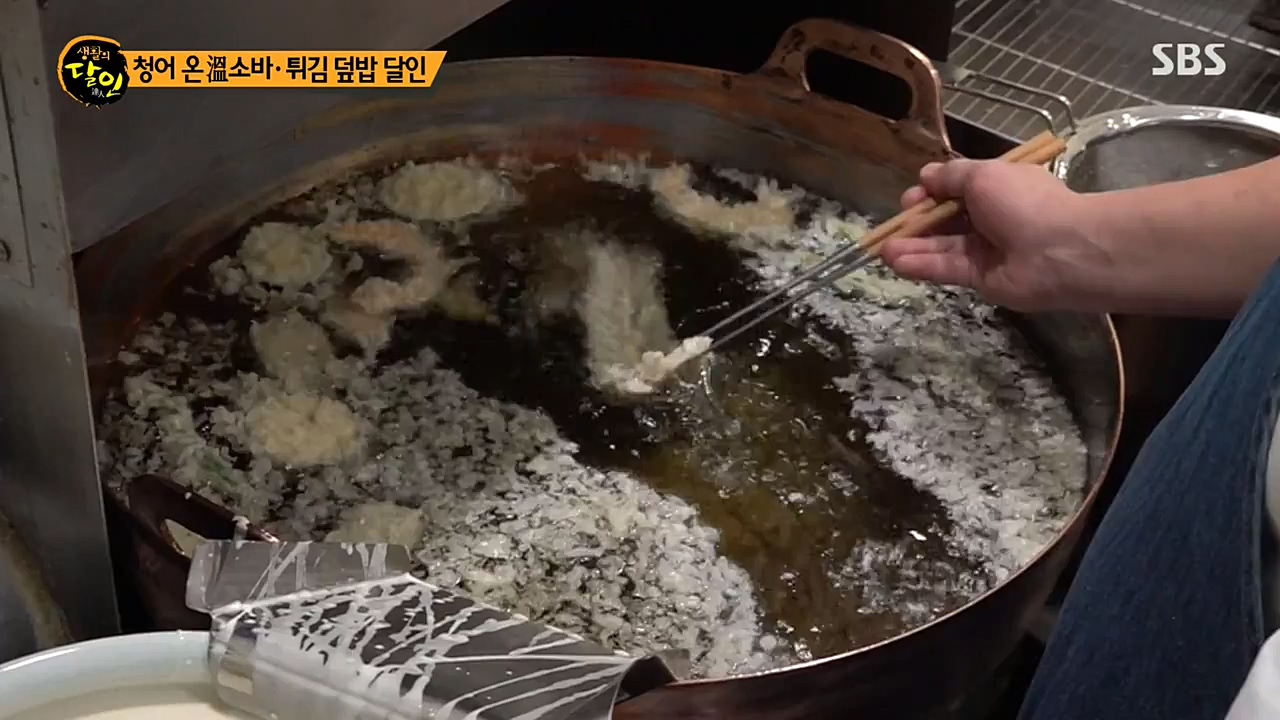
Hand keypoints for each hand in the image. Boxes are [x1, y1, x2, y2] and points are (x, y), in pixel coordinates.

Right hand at [879, 159, 1113, 311]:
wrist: (1061, 251)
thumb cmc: (1023, 203)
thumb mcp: (983, 175)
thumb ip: (950, 177)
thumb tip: (925, 177)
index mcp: (995, 187)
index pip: (954, 189)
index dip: (930, 193)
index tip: (912, 198)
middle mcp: (988, 216)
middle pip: (944, 219)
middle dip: (916, 222)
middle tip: (893, 227)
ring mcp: (984, 248)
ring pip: (941, 246)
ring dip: (912, 246)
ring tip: (882, 250)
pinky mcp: (979, 277)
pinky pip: (946, 269)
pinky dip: (921, 265)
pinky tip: (896, 263)